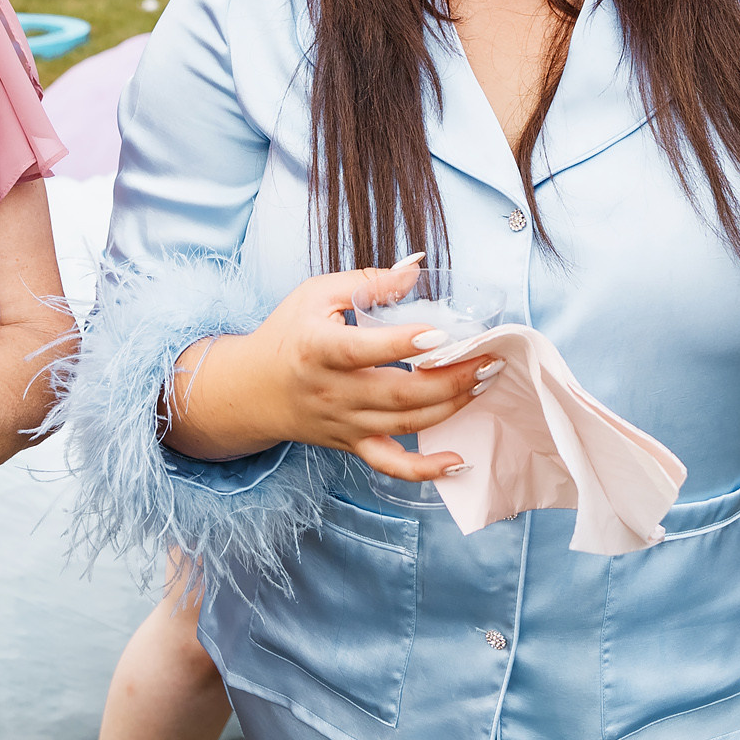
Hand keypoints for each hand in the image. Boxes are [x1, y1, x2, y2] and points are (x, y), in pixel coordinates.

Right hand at [167, 258, 498, 483]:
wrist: (251, 390)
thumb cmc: (288, 334)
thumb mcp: (316, 294)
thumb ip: (367, 280)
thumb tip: (416, 268)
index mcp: (319, 349)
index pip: (364, 350)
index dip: (403, 343)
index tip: (443, 332)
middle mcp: (332, 391)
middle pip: (398, 394)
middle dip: (450, 379)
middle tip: (488, 359)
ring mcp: (344, 423)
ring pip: (405, 425)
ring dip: (451, 407)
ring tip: (483, 383)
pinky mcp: (351, 445)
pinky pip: (391, 466)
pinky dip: (426, 471)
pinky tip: (459, 461)